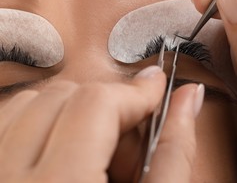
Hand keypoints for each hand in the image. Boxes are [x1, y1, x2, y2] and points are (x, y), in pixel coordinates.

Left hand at [0, 66, 203, 182]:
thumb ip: (175, 153)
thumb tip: (189, 95)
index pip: (95, 104)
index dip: (135, 92)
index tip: (156, 91)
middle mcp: (9, 179)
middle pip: (60, 96)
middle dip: (105, 106)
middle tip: (127, 140)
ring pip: (26, 104)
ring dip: (70, 110)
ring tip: (93, 148)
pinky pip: (4, 123)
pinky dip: (37, 122)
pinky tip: (61, 148)